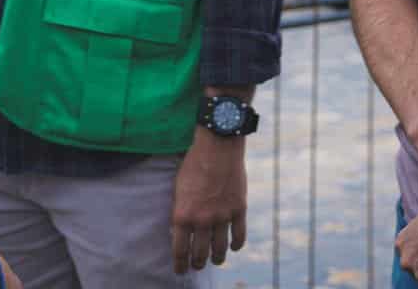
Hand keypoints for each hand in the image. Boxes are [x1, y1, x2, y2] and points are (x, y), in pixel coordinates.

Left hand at [170, 127, 246, 272]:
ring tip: (215, 260)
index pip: (180, 250)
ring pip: (220, 249)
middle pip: (200, 253)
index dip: (180, 264)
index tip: (180, 271)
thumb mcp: (178, 188)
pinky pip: (239, 236)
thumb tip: (180, 230)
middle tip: (198, 266)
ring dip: (217, 258)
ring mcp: (222, 216)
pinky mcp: (239, 210)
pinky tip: (234, 247)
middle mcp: (202, 220)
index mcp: (183, 215)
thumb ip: (181, 211)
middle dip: (198, 263)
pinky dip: (237, 245)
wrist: (217, 146)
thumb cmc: (193, 163)